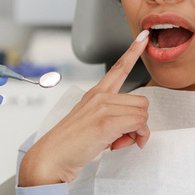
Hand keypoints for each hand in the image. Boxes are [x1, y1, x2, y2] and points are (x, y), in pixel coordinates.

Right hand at [18, 31, 150, 186]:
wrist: (51, 157)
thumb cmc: (69, 144)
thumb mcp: (90, 123)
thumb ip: (111, 118)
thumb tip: (132, 128)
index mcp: (94, 94)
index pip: (118, 68)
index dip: (133, 52)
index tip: (143, 37)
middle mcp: (99, 96)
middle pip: (141, 102)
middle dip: (138, 123)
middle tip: (121, 138)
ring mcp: (102, 108)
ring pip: (142, 113)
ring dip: (137, 132)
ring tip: (117, 142)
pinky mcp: (106, 122)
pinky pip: (139, 125)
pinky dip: (137, 137)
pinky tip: (120, 145)